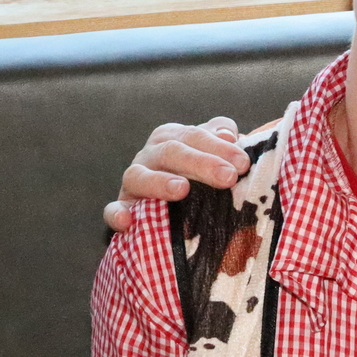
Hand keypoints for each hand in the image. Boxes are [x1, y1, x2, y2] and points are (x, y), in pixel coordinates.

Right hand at [101, 117, 250, 232]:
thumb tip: (228, 134)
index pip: (195, 136)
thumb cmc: (200, 173)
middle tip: (228, 178)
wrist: (171, 203)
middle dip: (202, 164)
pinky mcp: (122, 207)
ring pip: (140, 176)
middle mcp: (150, 155)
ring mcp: (134, 181)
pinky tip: (127, 222)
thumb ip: (222, 135)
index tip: (243, 163)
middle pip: (172, 152)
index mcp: (173, 137)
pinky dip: (117, 214)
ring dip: (160, 182)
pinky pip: (114, 210)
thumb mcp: (214, 149)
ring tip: (182, 190)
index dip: (220, 147)